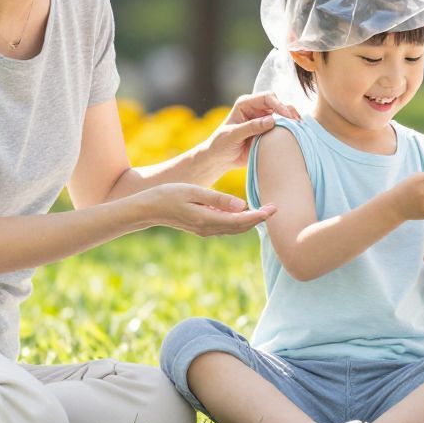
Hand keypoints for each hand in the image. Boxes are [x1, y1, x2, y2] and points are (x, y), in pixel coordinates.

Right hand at [145, 183, 275, 236]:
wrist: (148, 208)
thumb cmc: (169, 195)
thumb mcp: (194, 192)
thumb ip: (218, 199)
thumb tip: (242, 205)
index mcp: (208, 220)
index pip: (241, 220)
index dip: (259, 216)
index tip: (274, 208)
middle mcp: (208, 229)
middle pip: (240, 227)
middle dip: (259, 220)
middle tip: (276, 208)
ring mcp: (204, 230)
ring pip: (234, 228)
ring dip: (250, 221)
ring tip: (265, 211)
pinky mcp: (201, 227)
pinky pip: (225, 226)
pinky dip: (238, 221)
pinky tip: (244, 212)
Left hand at [201, 91, 301, 170]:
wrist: (220, 159)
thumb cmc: (221, 144)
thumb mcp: (233, 135)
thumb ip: (251, 127)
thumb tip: (271, 121)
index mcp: (246, 104)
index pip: (267, 98)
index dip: (279, 105)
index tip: (287, 117)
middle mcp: (257, 109)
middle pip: (279, 103)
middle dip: (288, 111)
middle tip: (297, 123)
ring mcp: (264, 120)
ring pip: (283, 115)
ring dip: (292, 120)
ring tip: (299, 128)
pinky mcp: (269, 131)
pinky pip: (283, 128)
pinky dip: (290, 130)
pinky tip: (297, 134)